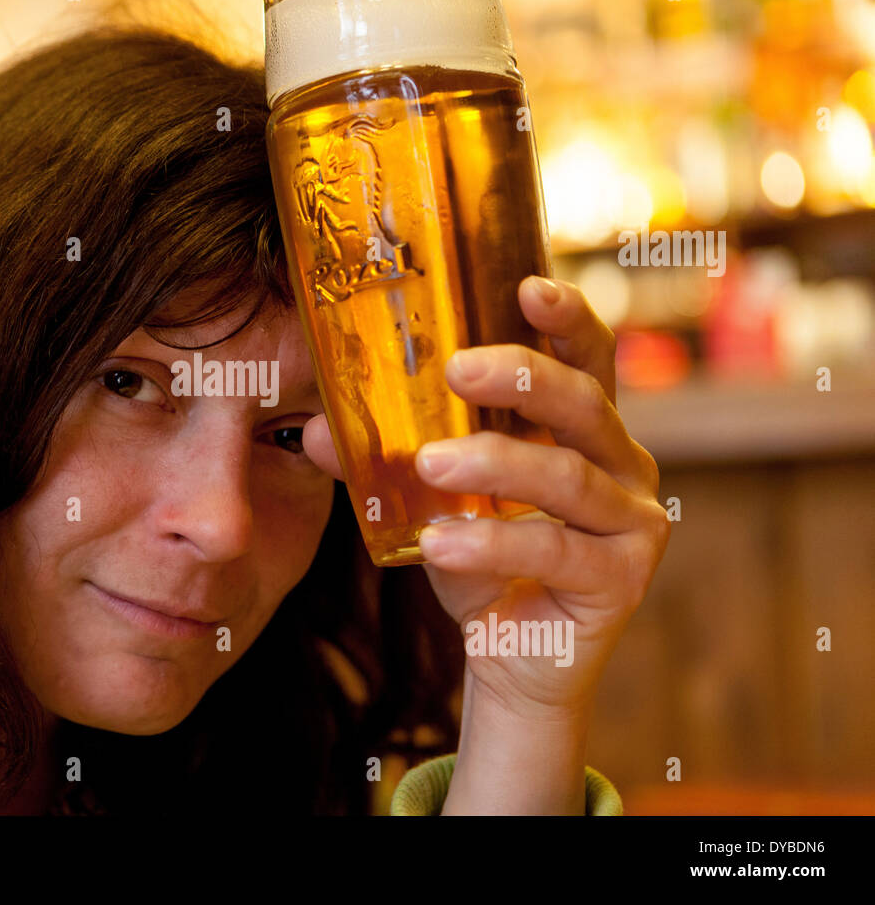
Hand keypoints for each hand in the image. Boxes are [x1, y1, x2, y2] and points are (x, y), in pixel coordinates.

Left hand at [302, 275, 670, 811]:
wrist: (511, 659)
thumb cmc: (482, 561)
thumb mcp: (433, 501)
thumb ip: (386, 460)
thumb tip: (312, 429)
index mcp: (582, 429)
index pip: (585, 357)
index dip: (565, 317)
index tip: (524, 284)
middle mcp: (622, 463)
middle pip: (583, 402)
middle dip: (521, 378)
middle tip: (455, 368)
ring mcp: (632, 521)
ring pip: (567, 477)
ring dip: (494, 465)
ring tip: (429, 464)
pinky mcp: (622, 578)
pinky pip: (555, 550)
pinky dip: (492, 542)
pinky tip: (439, 542)